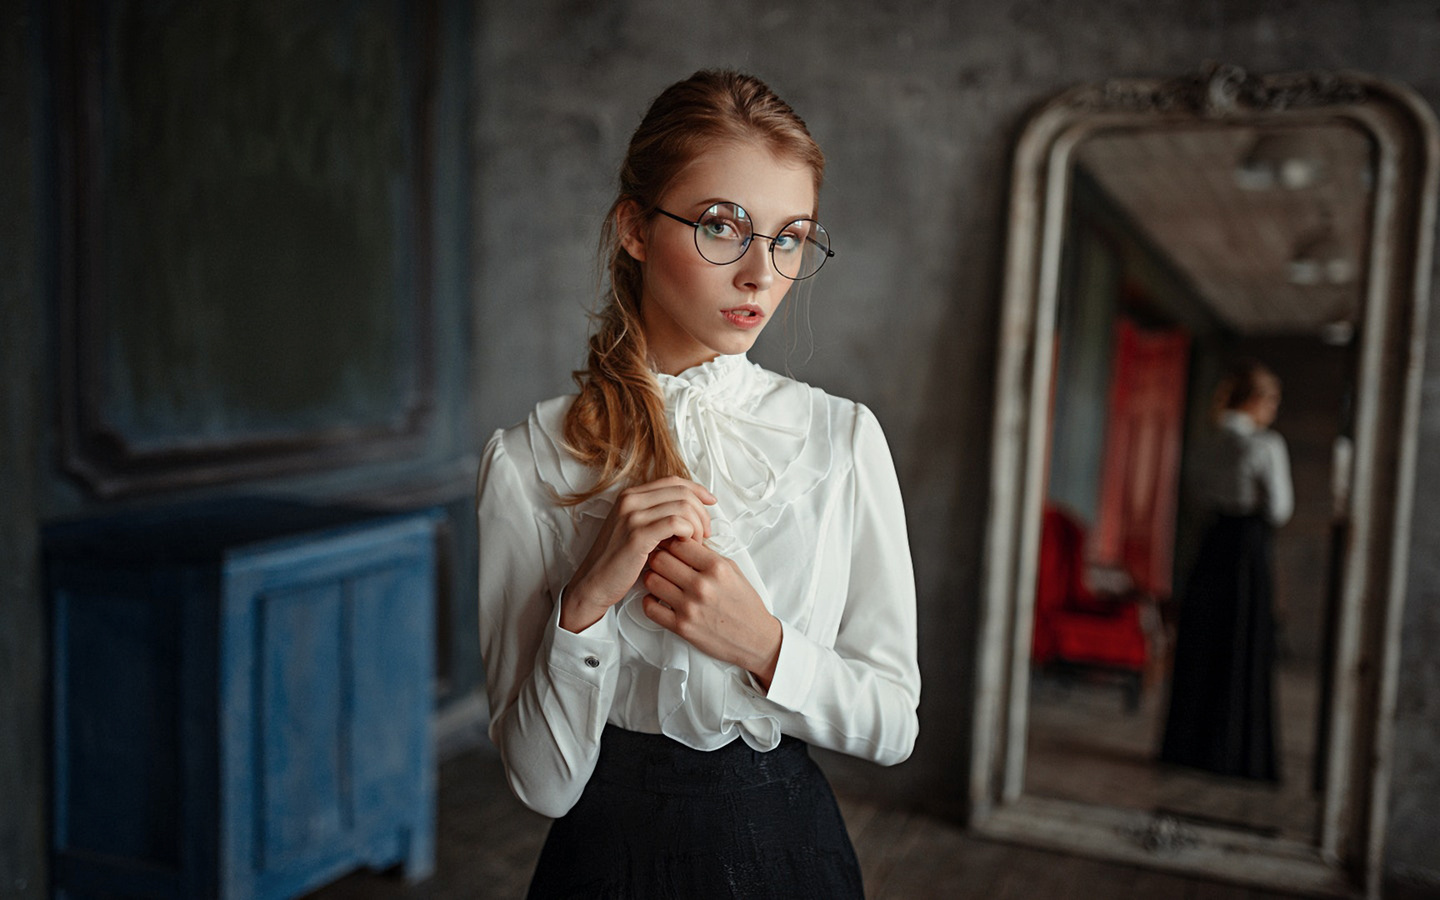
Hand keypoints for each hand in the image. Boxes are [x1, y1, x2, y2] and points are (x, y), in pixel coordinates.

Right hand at [561, 477, 715, 631]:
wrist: (594, 583)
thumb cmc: (619, 561)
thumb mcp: (637, 529)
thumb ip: (658, 515)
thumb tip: (692, 509)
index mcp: (631, 495)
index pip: (674, 481)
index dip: (698, 490)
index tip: (711, 503)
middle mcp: (630, 500)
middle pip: (682, 492)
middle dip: (701, 512)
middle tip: (704, 534)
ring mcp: (632, 515)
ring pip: (683, 506)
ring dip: (697, 525)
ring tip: (694, 543)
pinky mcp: (637, 535)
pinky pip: (676, 523)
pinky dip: (688, 533)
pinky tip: (685, 546)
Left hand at [641, 538, 782, 689]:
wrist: (755, 638)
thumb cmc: (745, 604)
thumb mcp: (734, 570)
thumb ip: (709, 555)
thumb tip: (685, 542)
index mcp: (716, 568)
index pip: (678, 543)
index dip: (671, 541)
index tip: (671, 545)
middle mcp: (702, 585)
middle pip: (660, 559)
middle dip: (658, 556)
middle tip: (661, 561)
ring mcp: (690, 607)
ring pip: (651, 580)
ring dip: (652, 577)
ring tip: (660, 579)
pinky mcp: (682, 627)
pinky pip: (650, 607)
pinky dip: (650, 601)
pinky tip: (658, 599)